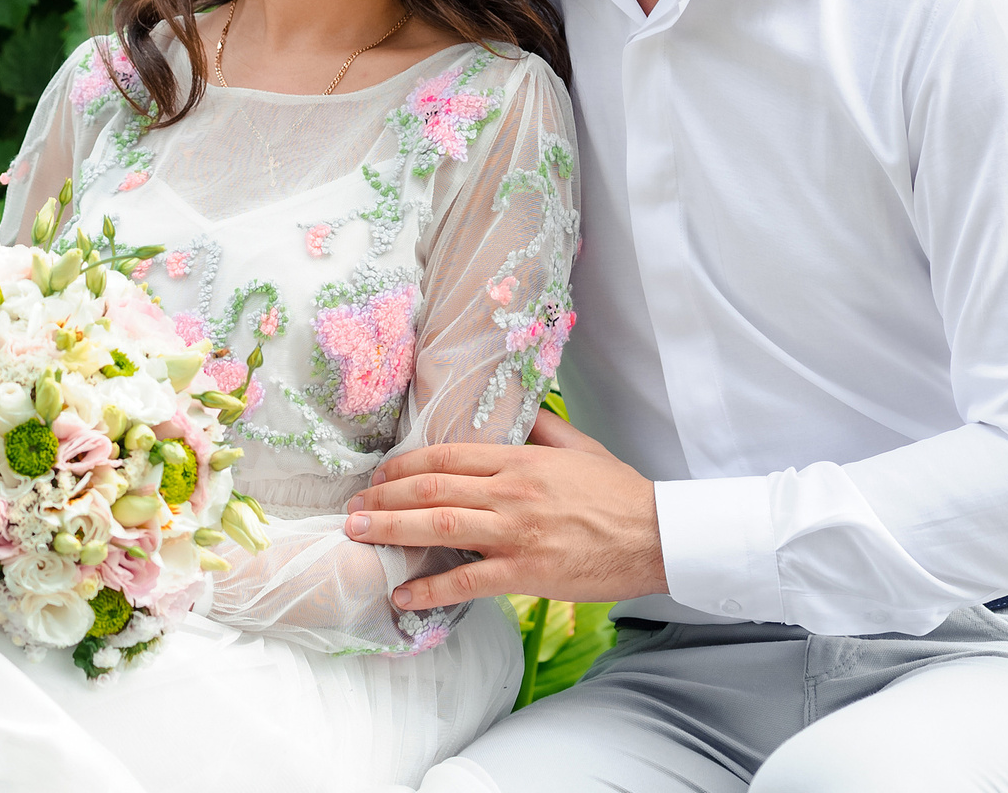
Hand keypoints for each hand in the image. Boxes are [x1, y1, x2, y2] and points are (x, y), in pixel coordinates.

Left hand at [342, 418, 664, 608]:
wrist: (656, 536)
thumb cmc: (619, 493)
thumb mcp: (580, 446)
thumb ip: (542, 428)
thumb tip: (516, 412)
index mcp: (520, 460)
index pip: (447, 456)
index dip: (404, 465)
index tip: (378, 475)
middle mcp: (510, 493)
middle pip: (431, 488)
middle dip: (383, 497)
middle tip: (352, 509)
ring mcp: (515, 534)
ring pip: (437, 526)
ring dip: (391, 531)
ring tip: (359, 537)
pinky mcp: (524, 573)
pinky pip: (466, 582)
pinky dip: (431, 589)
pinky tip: (405, 594)